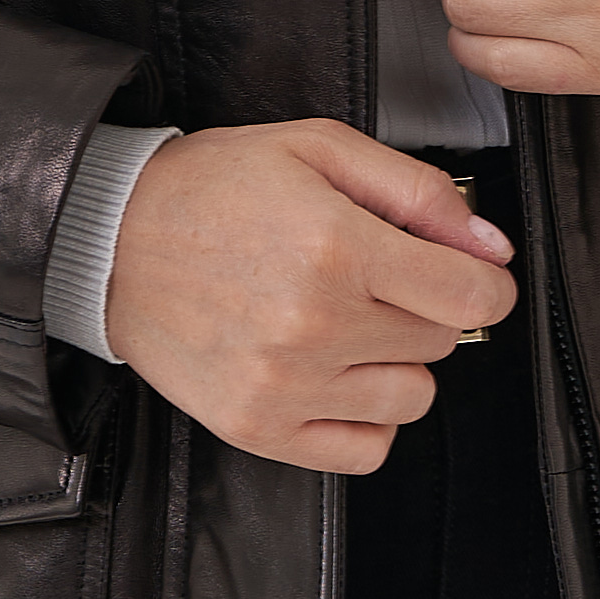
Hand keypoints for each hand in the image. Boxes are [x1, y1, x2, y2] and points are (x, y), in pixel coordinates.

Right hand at [103, 120, 516, 474]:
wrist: (111, 240)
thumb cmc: (212, 189)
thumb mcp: (318, 148)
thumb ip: (415, 190)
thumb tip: (488, 245)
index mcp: (335, 247)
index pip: (469, 298)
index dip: (486, 283)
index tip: (470, 275)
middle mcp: (313, 325)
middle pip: (440, 342)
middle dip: (424, 307)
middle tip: (374, 279)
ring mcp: (285, 386)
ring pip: (412, 399)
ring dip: (395, 363)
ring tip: (346, 325)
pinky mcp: (258, 428)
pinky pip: (365, 450)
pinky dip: (365, 418)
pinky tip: (334, 374)